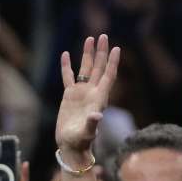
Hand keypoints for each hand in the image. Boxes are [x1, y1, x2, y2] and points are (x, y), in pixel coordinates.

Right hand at [56, 35, 120, 158]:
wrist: (71, 145)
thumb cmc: (80, 141)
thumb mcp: (87, 133)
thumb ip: (91, 124)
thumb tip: (96, 116)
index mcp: (99, 98)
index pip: (107, 76)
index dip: (112, 62)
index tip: (116, 48)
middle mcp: (92, 92)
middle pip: (98, 68)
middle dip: (101, 52)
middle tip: (103, 36)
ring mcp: (80, 93)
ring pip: (85, 69)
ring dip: (87, 55)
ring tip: (89, 39)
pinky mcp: (69, 96)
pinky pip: (68, 77)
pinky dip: (67, 66)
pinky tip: (65, 54)